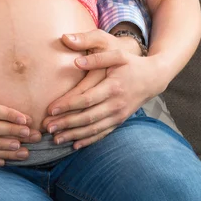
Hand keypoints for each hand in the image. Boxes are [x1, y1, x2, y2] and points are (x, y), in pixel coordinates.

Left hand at [42, 30, 165, 148]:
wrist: (153, 78)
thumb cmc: (131, 64)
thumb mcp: (117, 55)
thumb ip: (97, 58)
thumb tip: (76, 62)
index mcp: (113, 87)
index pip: (86, 100)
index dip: (67, 106)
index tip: (50, 110)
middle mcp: (116, 104)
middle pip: (87, 118)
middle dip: (66, 124)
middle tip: (47, 128)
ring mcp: (119, 115)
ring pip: (93, 129)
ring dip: (74, 135)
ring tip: (55, 139)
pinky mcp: (119, 121)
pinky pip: (103, 133)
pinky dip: (88, 140)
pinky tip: (74, 145)